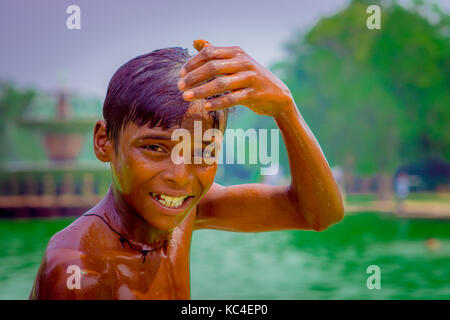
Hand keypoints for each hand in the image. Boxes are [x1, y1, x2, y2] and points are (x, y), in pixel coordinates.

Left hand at [178, 40, 293, 116]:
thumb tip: (196, 42)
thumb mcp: (236, 62)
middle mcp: (243, 62)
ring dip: (200, 91)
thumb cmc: (251, 78)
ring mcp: (250, 78)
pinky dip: (218, 102)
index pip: (209, 53)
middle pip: (212, 67)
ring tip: (186, 97)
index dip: (192, 64)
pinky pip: (232, 98)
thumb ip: (216, 52)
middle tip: (180, 87)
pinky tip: (206, 106)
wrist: (278, 95)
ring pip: (220, 84)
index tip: (180, 75)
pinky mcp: (254, 94)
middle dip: (193, 77)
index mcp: (236, 52)